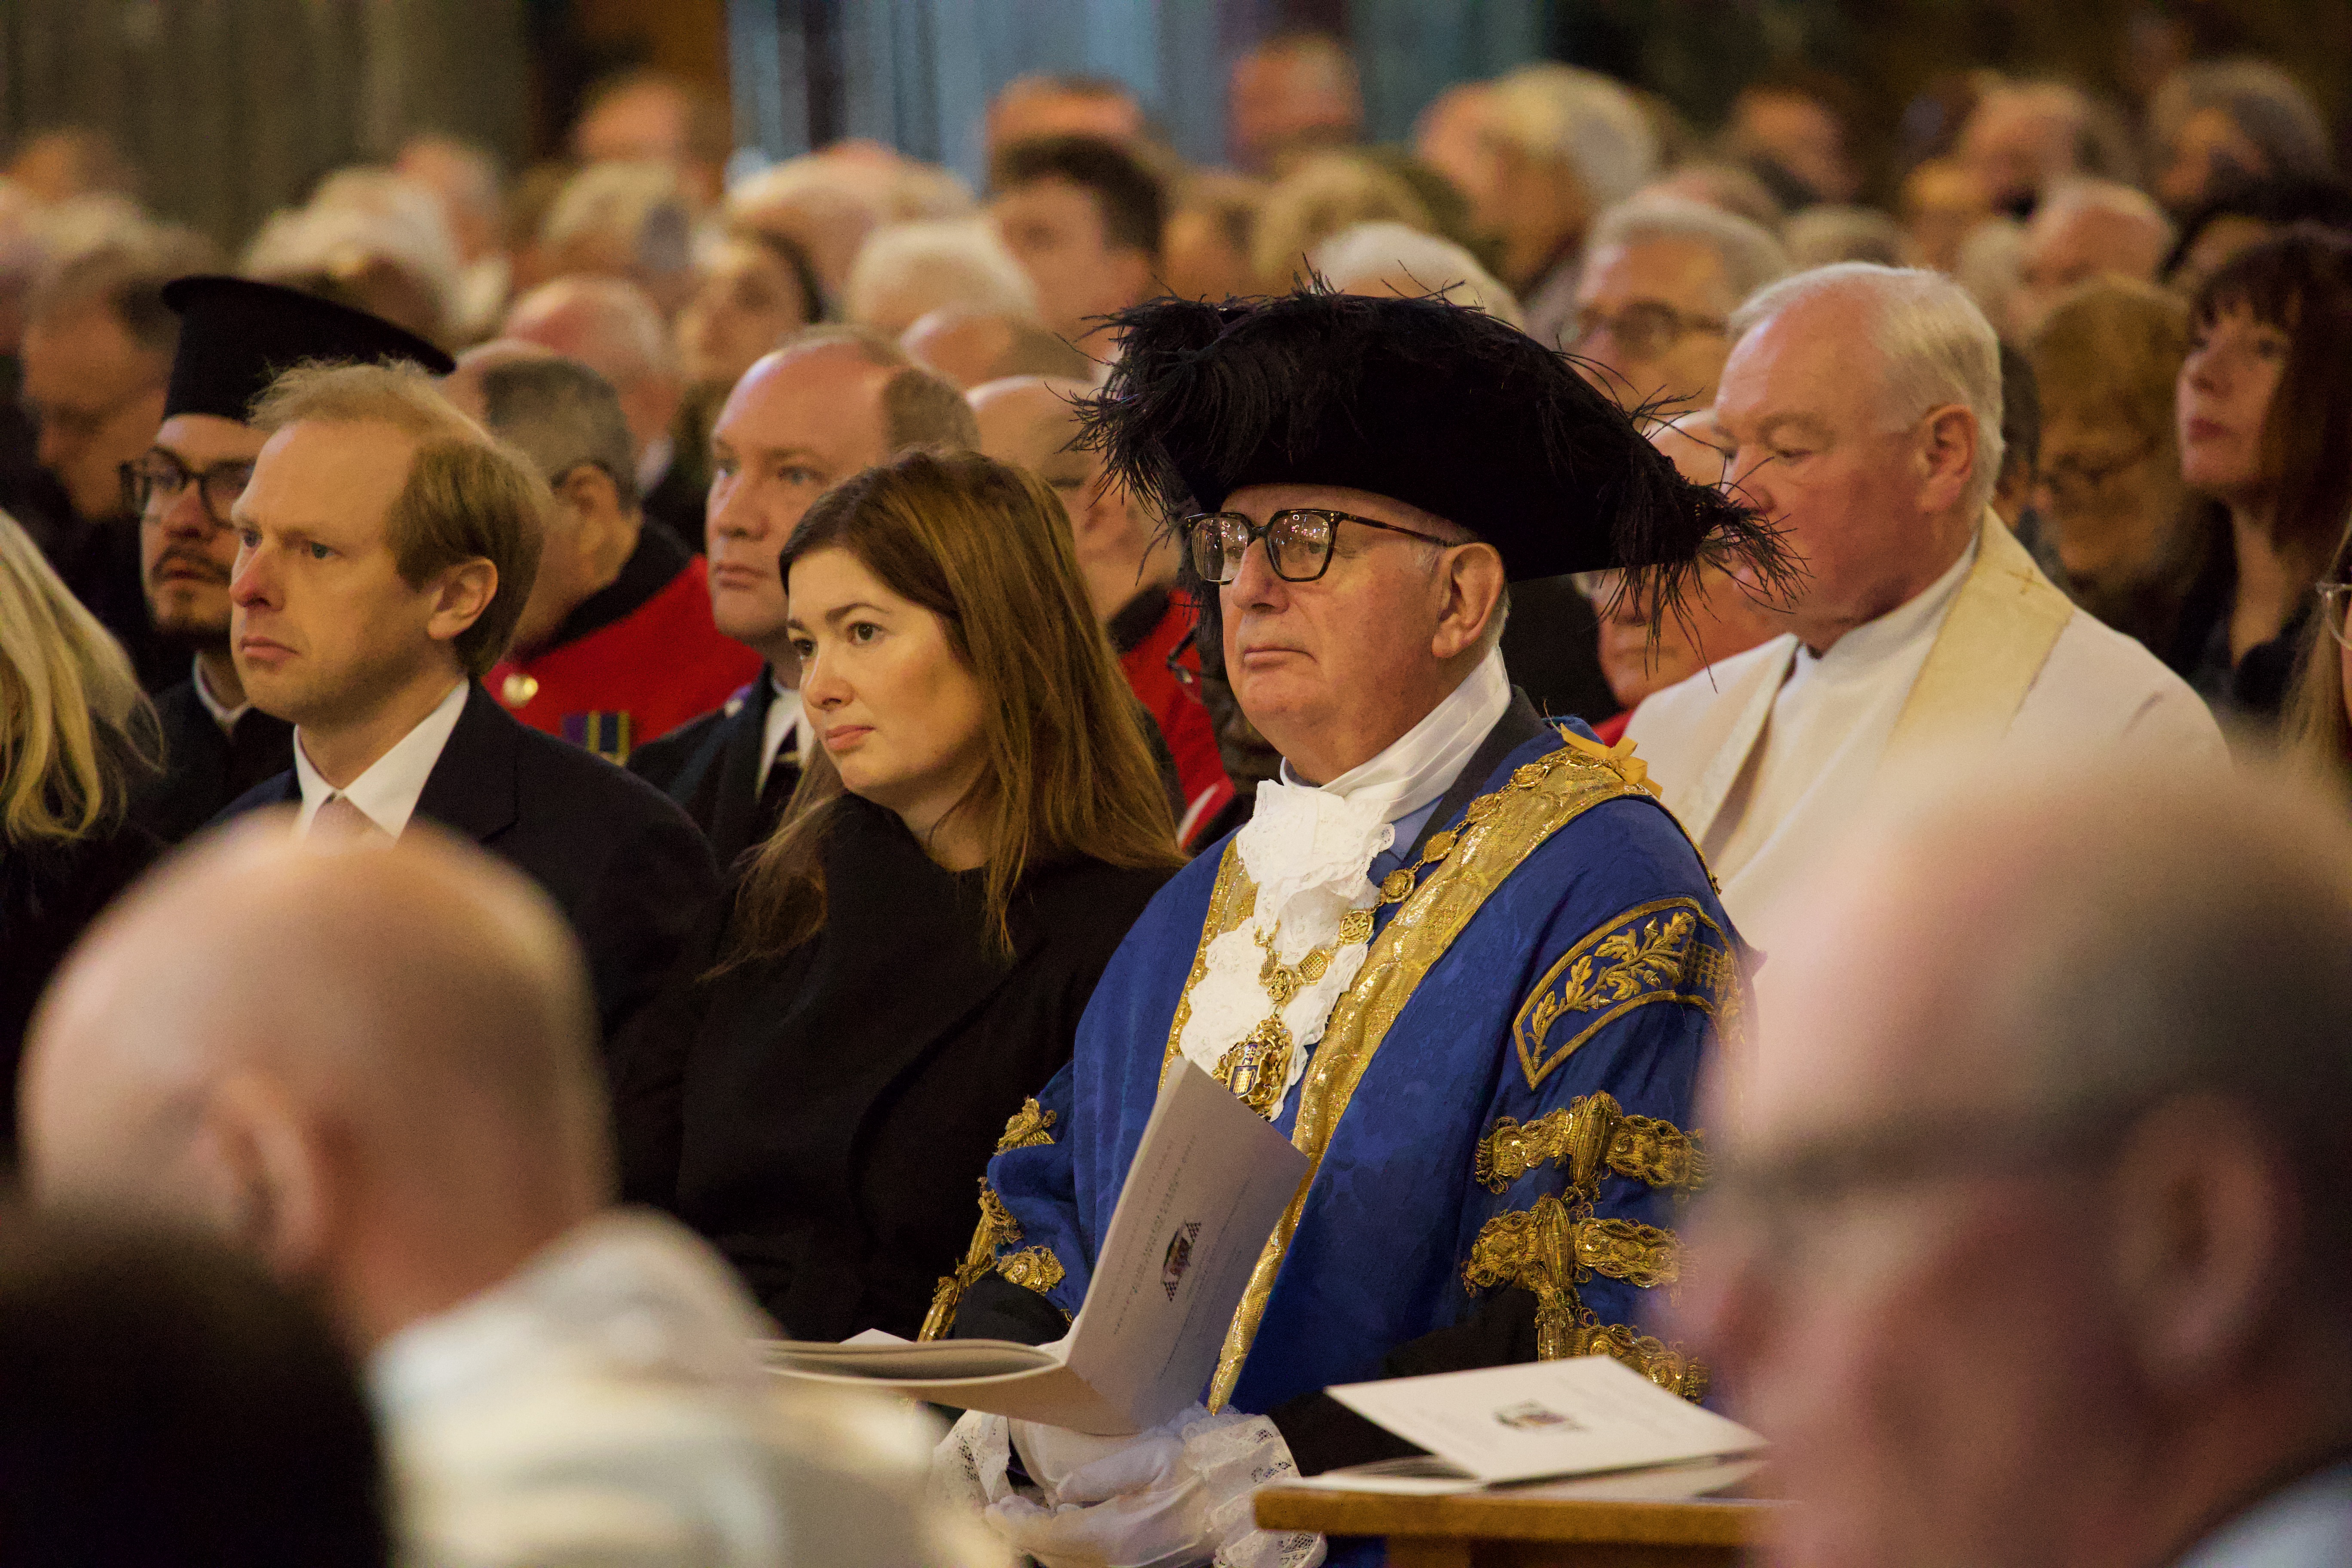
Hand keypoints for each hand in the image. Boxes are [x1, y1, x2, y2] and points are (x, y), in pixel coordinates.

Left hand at [984, 1405, 1325, 1567]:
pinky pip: (1097, 1562)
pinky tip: (1071, 1524)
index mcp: (1114, 1534)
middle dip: (1025, 1533)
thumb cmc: (1205, 1468)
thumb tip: (1061, 1490)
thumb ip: (1098, 1477)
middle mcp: (1119, 1563)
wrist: (1254, 1495)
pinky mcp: (1149, 1567)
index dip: (1012, 1522)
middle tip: (1005, 1509)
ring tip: (1034, 1514)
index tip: (992, 1507)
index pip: (1045, 1534)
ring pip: (1074, 1563)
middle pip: (1054, 1555)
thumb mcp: (1148, 1456)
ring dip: (1050, 1542)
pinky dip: (1075, 1548)